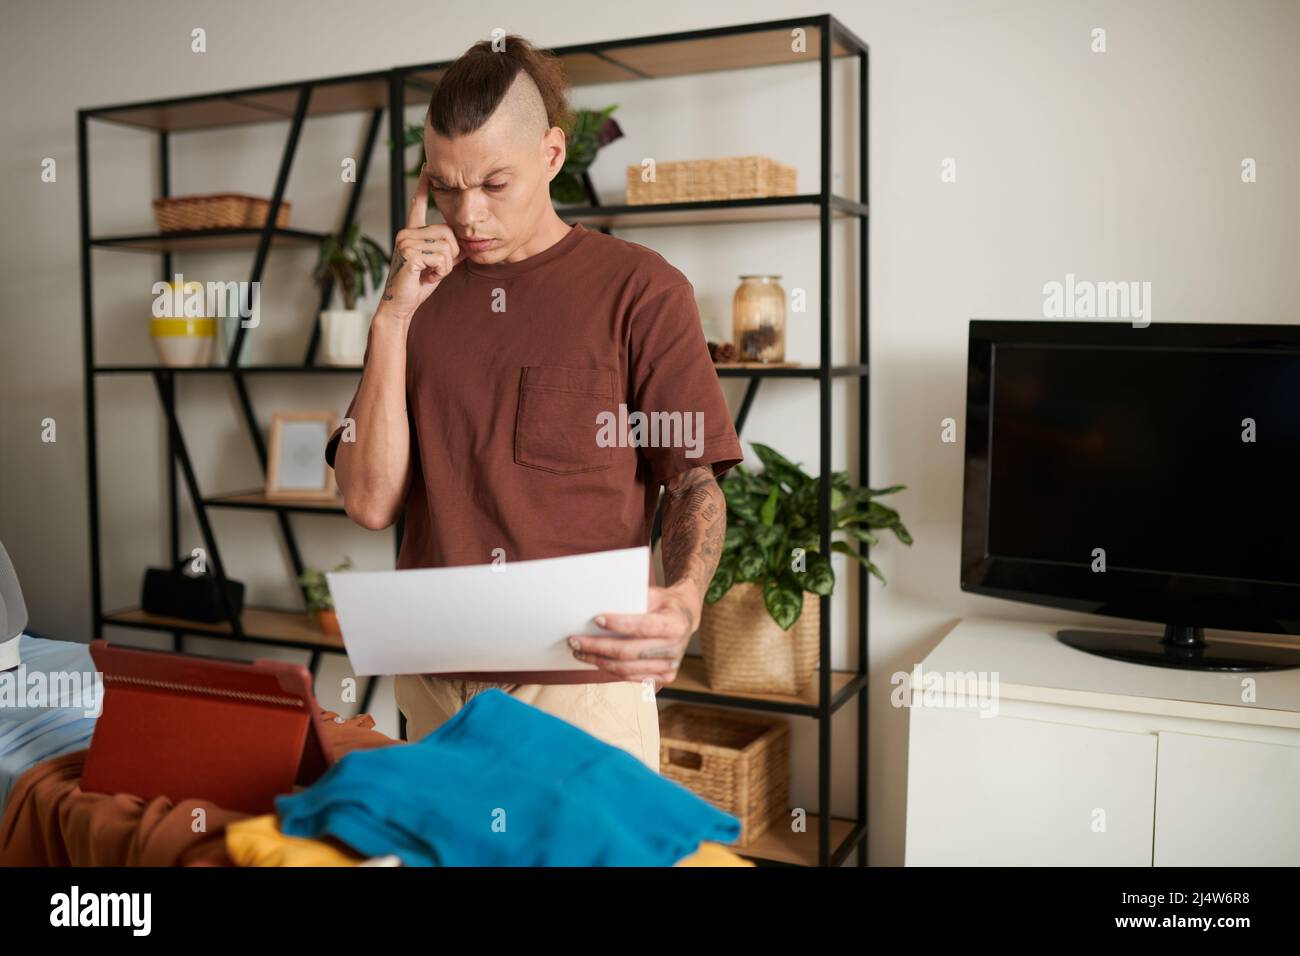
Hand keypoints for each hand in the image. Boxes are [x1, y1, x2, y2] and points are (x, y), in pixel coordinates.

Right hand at [380, 163, 463, 318]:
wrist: (402, 304)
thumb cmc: (419, 284)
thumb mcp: (439, 264)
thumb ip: (451, 251)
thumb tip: (467, 242)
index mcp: (412, 233)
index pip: (418, 205)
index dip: (423, 187)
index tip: (428, 168)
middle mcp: (407, 233)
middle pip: (448, 233)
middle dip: (450, 256)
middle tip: (435, 269)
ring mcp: (406, 241)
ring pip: (447, 246)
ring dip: (445, 266)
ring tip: (430, 273)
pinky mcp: (410, 254)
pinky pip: (442, 258)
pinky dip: (440, 272)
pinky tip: (426, 277)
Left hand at [567, 581, 703, 691]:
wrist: (685, 617)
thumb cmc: (663, 603)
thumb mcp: (653, 594)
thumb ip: (632, 600)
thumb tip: (599, 604)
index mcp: (675, 624)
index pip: (642, 626)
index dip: (618, 624)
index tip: (595, 619)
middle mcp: (675, 648)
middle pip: (629, 652)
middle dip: (598, 647)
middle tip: (574, 641)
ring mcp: (671, 666)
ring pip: (627, 669)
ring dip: (599, 661)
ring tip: (579, 652)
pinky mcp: (665, 677)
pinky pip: (632, 677)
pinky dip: (610, 670)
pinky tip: (596, 660)